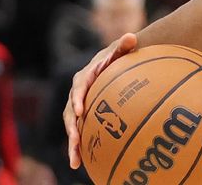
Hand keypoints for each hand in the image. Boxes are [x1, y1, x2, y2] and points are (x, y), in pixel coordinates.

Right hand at [63, 32, 137, 168]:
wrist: (115, 65)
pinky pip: (79, 133)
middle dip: (71, 127)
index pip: (79, 88)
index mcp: (84, 77)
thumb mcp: (121, 49)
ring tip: (74, 160)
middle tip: (74, 140)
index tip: (80, 110)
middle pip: (70, 112)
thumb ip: (124, 44)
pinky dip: (79, 148)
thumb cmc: (119, 57)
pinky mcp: (83, 117)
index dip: (78, 99)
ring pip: (72, 126)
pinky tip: (80, 165)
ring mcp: (78, 107)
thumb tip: (131, 37)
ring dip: (72, 144)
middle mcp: (77, 93)